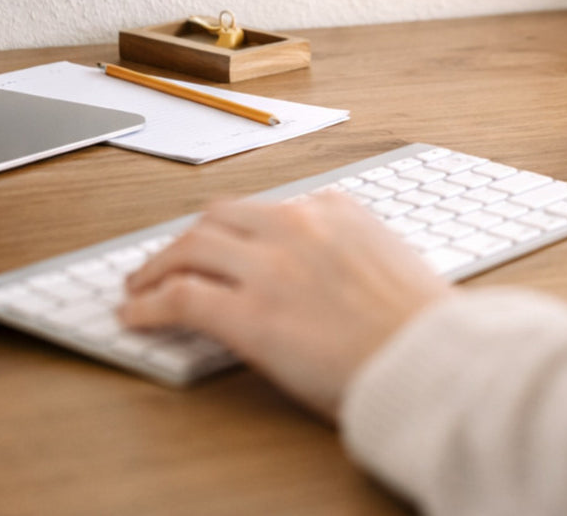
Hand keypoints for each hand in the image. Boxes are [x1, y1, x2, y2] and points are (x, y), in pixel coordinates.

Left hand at [119, 192, 447, 419]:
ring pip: (191, 246)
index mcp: (336, 208)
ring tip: (141, 284)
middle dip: (190, 238)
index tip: (224, 245)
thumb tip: (321, 271)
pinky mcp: (249, 315)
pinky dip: (150, 303)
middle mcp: (298, 224)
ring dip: (159, 265)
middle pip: (220, 216)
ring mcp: (270, 266)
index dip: (236, 231)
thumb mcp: (390, 260)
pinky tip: (136, 315)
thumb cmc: (421, 324)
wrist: (430, 359)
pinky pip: (182, 299)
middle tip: (172, 258)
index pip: (268, 209)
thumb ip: (349, 251)